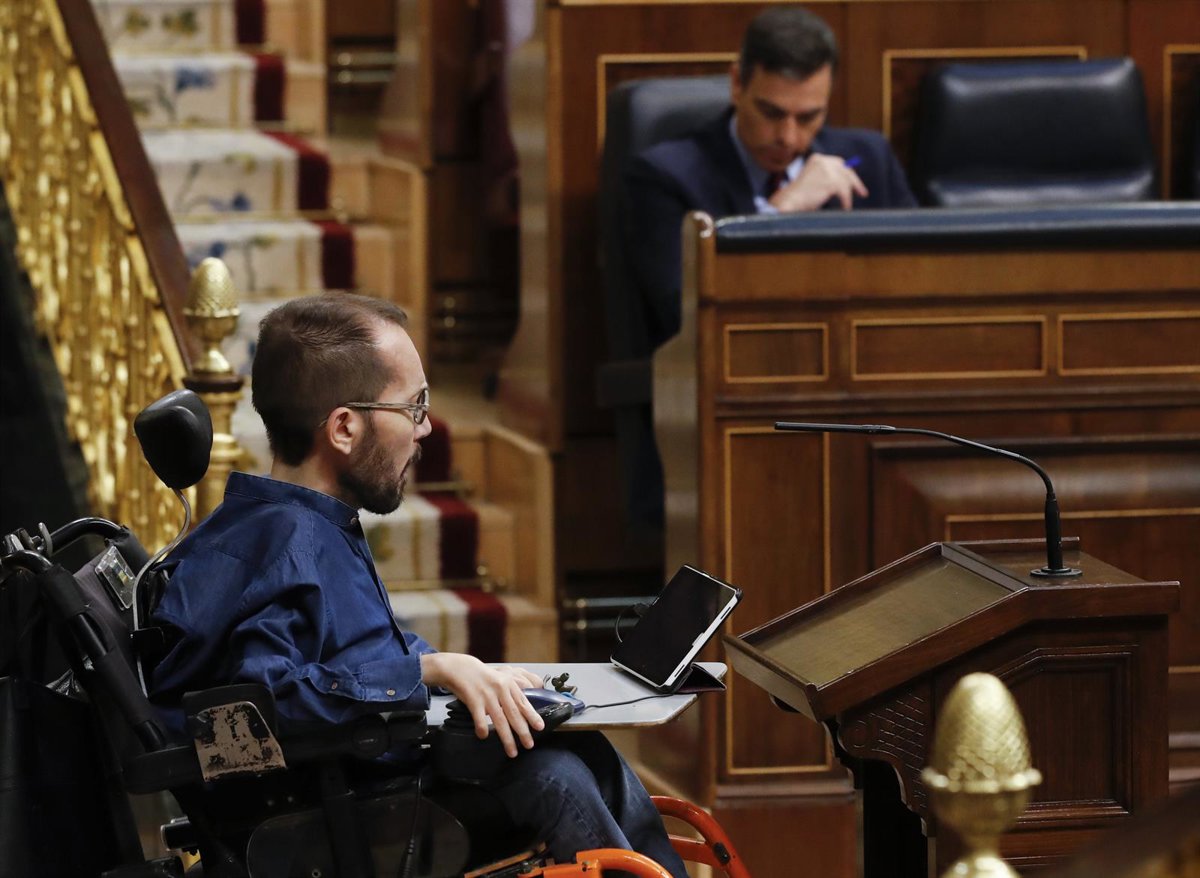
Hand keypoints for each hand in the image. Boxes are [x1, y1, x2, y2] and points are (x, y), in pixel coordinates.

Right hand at [421, 653, 544, 756]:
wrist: (462, 669)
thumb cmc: (483, 677)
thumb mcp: (501, 680)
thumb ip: (512, 693)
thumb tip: (525, 710)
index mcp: (509, 684)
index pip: (523, 702)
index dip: (532, 716)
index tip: (540, 727)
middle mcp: (500, 689)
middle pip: (514, 714)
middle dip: (523, 731)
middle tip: (529, 744)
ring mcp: (487, 695)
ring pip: (500, 720)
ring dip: (507, 738)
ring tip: (512, 751)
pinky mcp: (473, 700)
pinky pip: (480, 718)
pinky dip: (482, 729)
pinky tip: (484, 736)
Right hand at [770, 154, 867, 211]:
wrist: (789, 202)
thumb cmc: (798, 197)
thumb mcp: (812, 181)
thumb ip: (826, 178)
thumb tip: (845, 183)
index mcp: (817, 159)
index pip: (839, 163)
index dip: (848, 173)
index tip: (854, 183)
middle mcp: (823, 161)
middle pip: (846, 170)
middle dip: (855, 182)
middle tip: (862, 193)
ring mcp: (827, 170)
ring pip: (847, 182)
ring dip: (848, 195)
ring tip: (846, 206)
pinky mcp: (831, 181)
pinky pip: (845, 192)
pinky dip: (846, 201)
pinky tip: (845, 208)